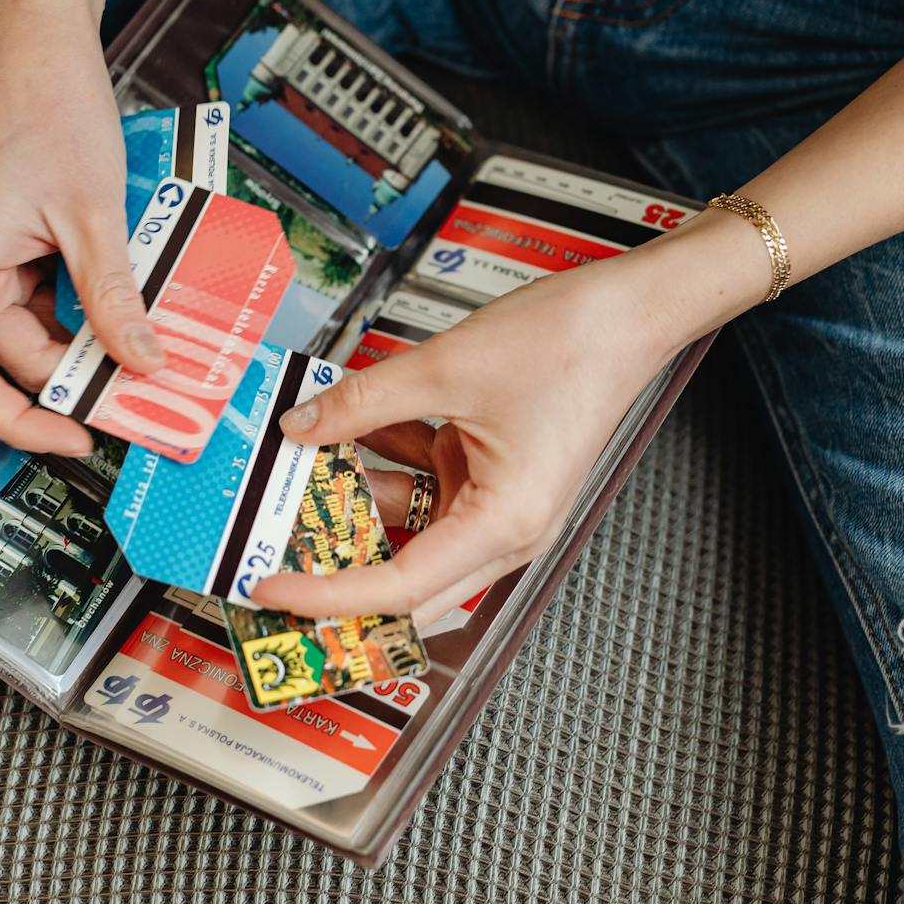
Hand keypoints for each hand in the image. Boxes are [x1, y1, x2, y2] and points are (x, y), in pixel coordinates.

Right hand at [0, 0, 157, 455]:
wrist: (41, 43)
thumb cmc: (49, 104)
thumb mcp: (95, 215)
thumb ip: (116, 299)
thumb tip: (143, 365)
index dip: (21, 420)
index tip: (78, 436)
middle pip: (10, 359)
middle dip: (76, 378)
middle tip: (145, 395)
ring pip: (30, 334)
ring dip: (85, 345)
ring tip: (146, 352)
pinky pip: (38, 302)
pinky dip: (82, 313)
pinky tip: (126, 313)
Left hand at [250, 220, 764, 625]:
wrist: (630, 310)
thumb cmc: (573, 344)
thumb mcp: (445, 367)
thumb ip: (363, 402)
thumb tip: (302, 428)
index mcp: (504, 524)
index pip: (399, 586)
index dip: (328, 593)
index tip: (273, 587)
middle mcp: (506, 530)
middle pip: (406, 580)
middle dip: (337, 570)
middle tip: (273, 561)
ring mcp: (500, 506)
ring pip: (411, 529)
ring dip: (358, 506)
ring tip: (295, 482)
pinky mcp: (493, 476)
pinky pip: (426, 487)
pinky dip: (387, 467)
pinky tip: (342, 436)